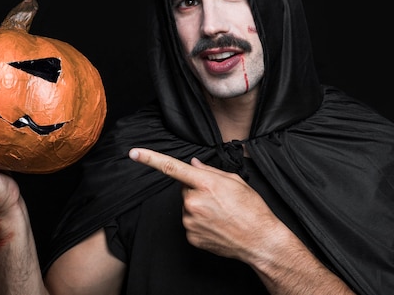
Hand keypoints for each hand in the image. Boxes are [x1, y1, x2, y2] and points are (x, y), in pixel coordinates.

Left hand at [128, 147, 281, 262]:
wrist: (260, 241)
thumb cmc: (252, 210)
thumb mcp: (235, 182)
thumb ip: (210, 171)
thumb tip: (193, 165)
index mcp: (205, 184)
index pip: (171, 167)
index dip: (150, 159)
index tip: (134, 153)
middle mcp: (193, 202)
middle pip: (185, 188)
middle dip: (197, 190)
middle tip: (218, 199)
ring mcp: (190, 221)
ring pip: (187, 206)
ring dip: (199, 206)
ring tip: (221, 213)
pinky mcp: (191, 236)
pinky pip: (190, 222)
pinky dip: (200, 222)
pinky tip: (217, 224)